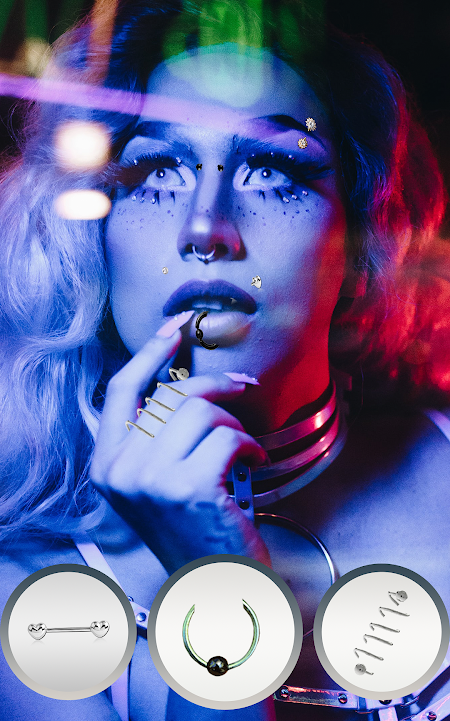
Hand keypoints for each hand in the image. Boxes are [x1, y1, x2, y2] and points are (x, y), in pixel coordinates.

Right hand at [90, 330, 269, 573]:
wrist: (215, 586)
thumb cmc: (193, 526)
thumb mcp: (158, 478)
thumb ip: (157, 434)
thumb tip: (184, 377)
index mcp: (106, 464)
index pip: (122, 390)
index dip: (150, 352)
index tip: (176, 327)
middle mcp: (120, 470)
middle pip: (171, 394)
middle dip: (216, 386)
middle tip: (245, 387)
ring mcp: (151, 479)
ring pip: (202, 410)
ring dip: (234, 423)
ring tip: (243, 447)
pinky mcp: (189, 486)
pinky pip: (229, 435)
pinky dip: (250, 444)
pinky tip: (254, 464)